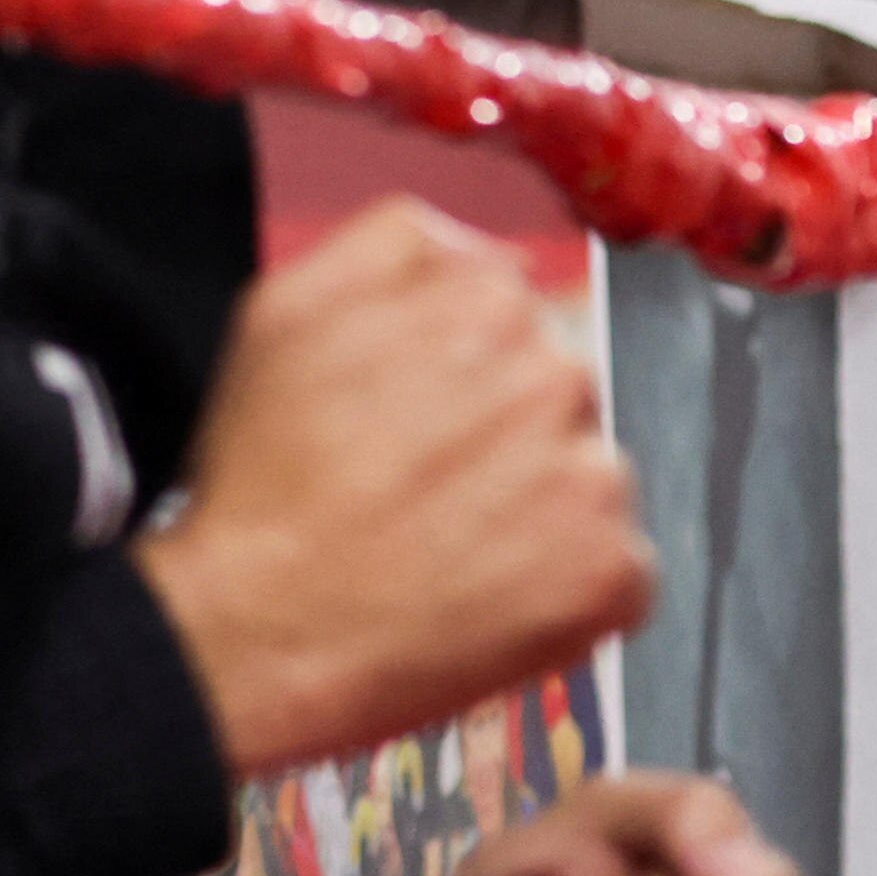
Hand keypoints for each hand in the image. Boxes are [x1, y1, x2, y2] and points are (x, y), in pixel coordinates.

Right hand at [135, 196, 652, 775]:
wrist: (262, 630)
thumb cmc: (265, 483)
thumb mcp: (288, 305)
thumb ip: (401, 245)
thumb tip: (485, 249)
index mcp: (490, 296)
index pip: (520, 316)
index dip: (466, 375)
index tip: (422, 421)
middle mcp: (560, 373)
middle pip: (559, 395)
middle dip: (507, 437)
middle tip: (425, 491)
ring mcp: (596, 475)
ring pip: (589, 478)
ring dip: (540, 511)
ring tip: (448, 549)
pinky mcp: (614, 569)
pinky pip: (615, 568)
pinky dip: (564, 589)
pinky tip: (487, 598)